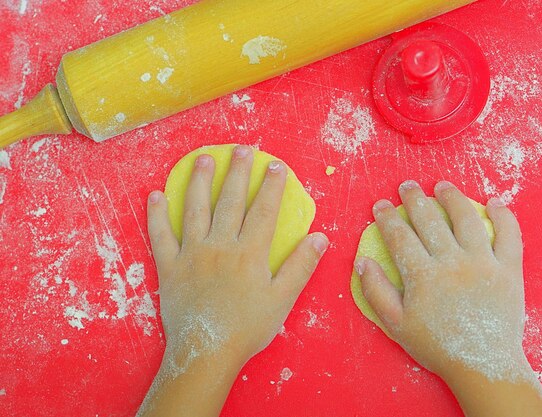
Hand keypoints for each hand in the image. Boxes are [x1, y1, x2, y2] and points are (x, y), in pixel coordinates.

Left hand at [139, 145, 327, 416]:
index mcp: (249, 252)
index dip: (271, 186)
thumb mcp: (283, 299)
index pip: (263, 210)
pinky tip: (155, 195)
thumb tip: (320, 237)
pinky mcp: (169, 266)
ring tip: (203, 158)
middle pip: (230, 201)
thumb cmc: (248, 328)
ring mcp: (191, 253)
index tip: (276, 165)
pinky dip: (156, 215)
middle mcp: (219, 245)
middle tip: (242, 148)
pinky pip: (160, 236)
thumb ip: (301, 266)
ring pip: (195, 209)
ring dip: (199, 181)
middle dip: (238, 172)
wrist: (207, 352)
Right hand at [355, 180, 541, 416]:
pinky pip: (510, 235)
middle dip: (415, 199)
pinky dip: (503, 215)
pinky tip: (494, 202)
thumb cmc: (437, 346)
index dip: (388, 218)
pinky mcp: (509, 269)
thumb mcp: (396, 325)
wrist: (484, 365)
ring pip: (467, 219)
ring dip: (453, 198)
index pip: (400, 236)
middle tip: (407, 186)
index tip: (381, 205)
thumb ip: (376, 292)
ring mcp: (484, 263)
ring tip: (442, 185)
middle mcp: (452, 262)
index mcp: (423, 275)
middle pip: (430, 220)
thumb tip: (361, 261)